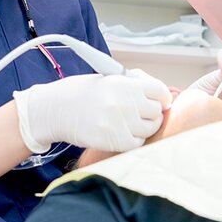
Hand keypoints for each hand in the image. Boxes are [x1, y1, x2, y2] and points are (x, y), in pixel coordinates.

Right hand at [14, 71, 171, 152]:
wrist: (56, 108)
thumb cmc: (85, 92)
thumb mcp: (110, 78)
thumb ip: (136, 85)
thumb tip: (165, 96)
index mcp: (125, 83)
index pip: (160, 92)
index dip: (162, 98)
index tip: (160, 102)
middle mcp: (124, 102)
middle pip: (156, 112)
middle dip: (152, 113)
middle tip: (141, 114)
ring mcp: (118, 122)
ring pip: (149, 129)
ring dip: (144, 128)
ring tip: (130, 123)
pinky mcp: (112, 140)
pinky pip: (136, 143)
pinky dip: (133, 140)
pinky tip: (122, 133)